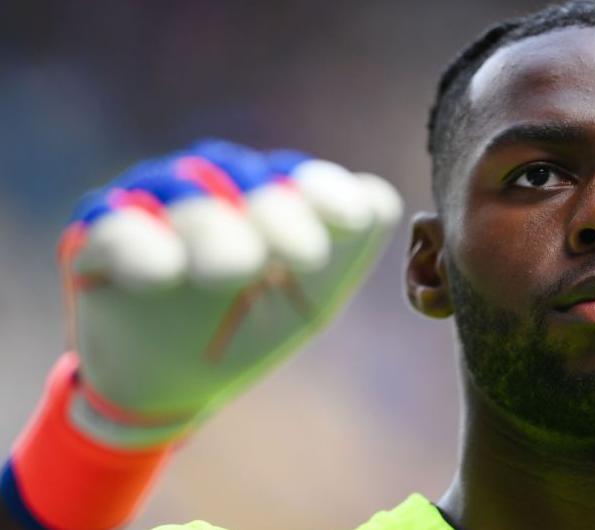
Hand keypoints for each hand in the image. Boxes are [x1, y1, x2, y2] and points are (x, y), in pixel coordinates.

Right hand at [58, 139, 401, 447]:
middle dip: (276, 211)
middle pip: (241, 179)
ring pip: (182, 194)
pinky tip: (163, 272)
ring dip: (213, 225)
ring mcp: (151, 207)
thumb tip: (380, 200)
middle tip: (303, 254)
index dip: (324, 192)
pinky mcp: (95, 239)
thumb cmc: (251, 330)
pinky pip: (113, 229)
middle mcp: (209, 188)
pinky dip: (137, 244)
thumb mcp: (311, 301)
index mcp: (264, 195)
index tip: (350, 218)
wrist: (177, 385)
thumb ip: (348, 251)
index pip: (297, 177)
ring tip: (237, 269)